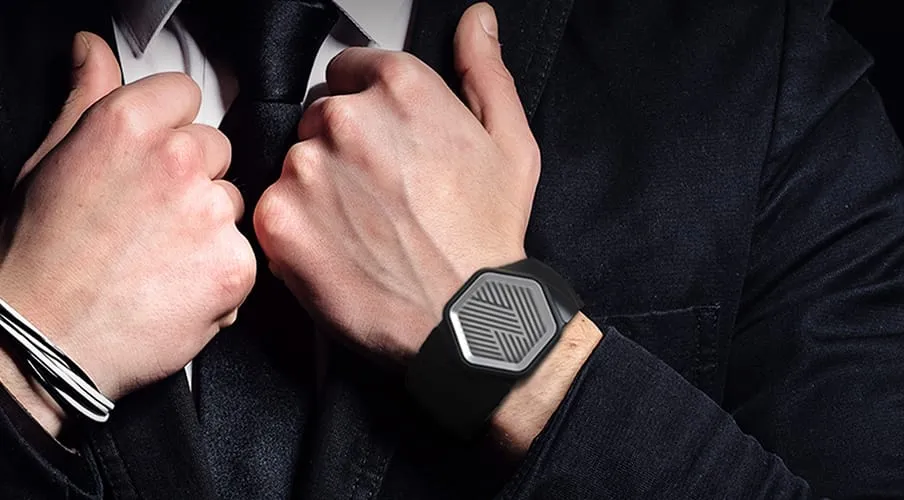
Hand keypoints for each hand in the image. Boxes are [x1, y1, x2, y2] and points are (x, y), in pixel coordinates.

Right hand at [0, 33, 254, 434]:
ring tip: (160, 259)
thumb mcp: (50, 160)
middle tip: (152, 217)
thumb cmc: (43, 254)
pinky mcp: (236, 263)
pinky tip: (178, 287)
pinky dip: (221, 275)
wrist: (47, 339)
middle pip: (217, 149)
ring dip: (210, 226)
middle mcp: (178, 159)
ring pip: (233, 203)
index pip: (187, 94)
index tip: (156, 154)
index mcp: (129, 125)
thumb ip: (87, 96)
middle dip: (195, 178)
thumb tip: (94, 49)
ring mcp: (212, 212)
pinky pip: (244, 255)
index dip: (172, 125)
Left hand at [254, 4, 536, 360]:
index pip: (350, 71)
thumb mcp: (510, 142)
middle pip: (320, 116)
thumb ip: (484, 70)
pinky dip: (297, 227)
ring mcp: (307, 168)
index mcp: (400, 87)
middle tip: (380, 196)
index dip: (367, 109)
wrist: (465, 317)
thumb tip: (476, 22)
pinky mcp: (279, 219)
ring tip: (363, 228)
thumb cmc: (488, 234)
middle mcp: (347, 118)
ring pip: (296, 162)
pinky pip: (273, 206)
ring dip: (318, 188)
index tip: (383, 147)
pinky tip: (339, 248)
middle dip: (343, 149)